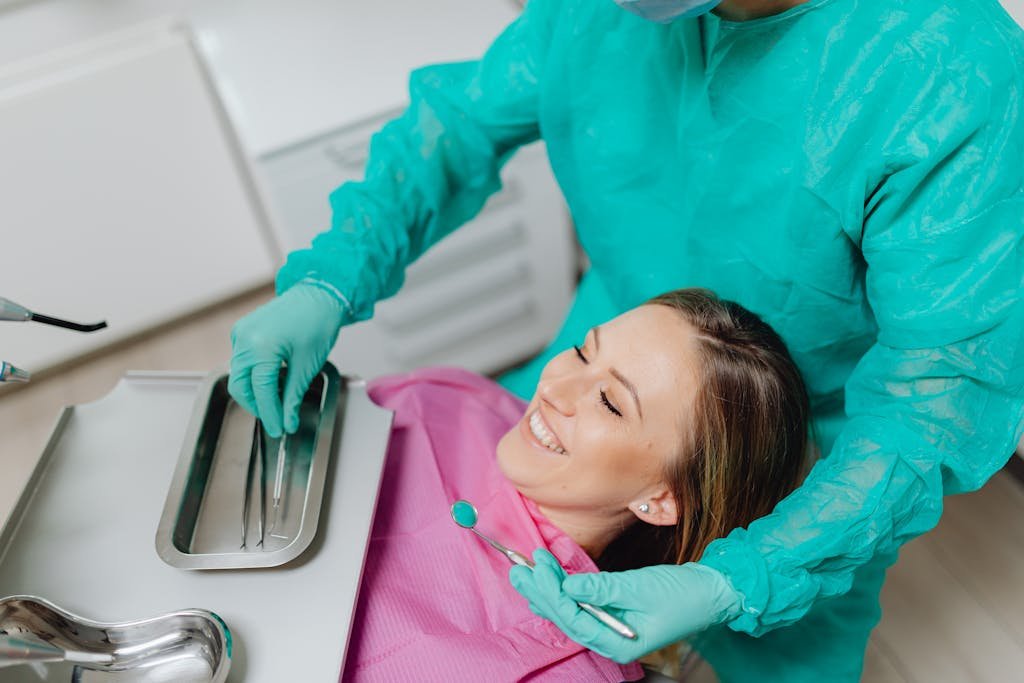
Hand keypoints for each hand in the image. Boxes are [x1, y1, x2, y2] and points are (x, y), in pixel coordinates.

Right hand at [228, 284, 346, 436]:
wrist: (317, 296)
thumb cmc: (317, 324)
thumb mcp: (307, 367)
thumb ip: (292, 397)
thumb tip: (287, 421)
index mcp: (261, 347)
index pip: (260, 391)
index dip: (270, 414)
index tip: (278, 429)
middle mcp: (244, 339)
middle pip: (241, 386)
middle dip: (257, 406)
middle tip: (275, 420)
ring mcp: (240, 334)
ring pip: (239, 375)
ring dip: (254, 392)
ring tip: (275, 402)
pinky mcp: (242, 331)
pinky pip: (242, 361)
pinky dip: (253, 375)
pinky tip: (270, 382)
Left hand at [510, 549, 740, 663]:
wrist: (710, 593)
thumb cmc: (681, 594)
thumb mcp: (639, 588)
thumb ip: (602, 589)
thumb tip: (568, 586)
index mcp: (617, 643)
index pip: (573, 619)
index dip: (552, 592)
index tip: (537, 566)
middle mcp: (610, 641)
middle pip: (565, 617)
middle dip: (541, 592)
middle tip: (519, 568)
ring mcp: (611, 629)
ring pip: (570, 611)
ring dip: (547, 590)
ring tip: (525, 571)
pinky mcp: (613, 615)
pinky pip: (582, 606)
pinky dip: (564, 591)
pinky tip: (547, 582)